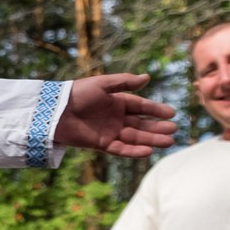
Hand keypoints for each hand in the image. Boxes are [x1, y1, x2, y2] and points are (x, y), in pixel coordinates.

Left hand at [55, 73, 178, 157]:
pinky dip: (134, 151)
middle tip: (174, 131)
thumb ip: (125, 82)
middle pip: (141, 124)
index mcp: (117, 102)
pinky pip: (121, 149)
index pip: (141, 107)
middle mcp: (116, 118)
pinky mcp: (101, 144)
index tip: (172, 114)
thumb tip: (147, 78)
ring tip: (169, 142)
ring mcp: (109, 132)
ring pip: (135, 137)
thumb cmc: (77, 93)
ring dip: (151, 140)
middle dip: (157, 128)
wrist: (55, 111)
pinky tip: (148, 151)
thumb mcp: (103, 84)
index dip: (156, 110)